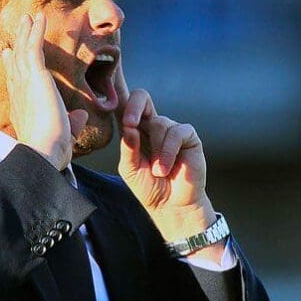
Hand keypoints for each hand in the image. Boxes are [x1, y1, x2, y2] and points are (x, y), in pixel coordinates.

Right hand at [1, 13, 88, 170]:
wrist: (43, 151)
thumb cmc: (51, 150)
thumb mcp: (64, 134)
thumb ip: (72, 123)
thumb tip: (82, 117)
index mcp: (22, 106)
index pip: (15, 80)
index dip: (12, 65)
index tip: (10, 53)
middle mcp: (20, 92)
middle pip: (17, 61)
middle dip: (19, 41)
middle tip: (21, 26)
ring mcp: (25, 83)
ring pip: (24, 51)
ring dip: (27, 32)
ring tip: (29, 16)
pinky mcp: (35, 77)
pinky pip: (33, 48)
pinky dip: (36, 32)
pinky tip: (40, 18)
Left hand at [114, 61, 221, 258]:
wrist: (170, 204)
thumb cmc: (148, 186)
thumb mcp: (130, 169)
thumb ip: (128, 148)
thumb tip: (129, 127)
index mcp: (133, 129)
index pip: (124, 104)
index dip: (118, 96)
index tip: (112, 106)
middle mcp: (151, 124)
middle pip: (141, 97)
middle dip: (134, 107)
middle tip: (129, 124)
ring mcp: (170, 129)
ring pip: (160, 123)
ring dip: (156, 150)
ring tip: (157, 171)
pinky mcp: (188, 136)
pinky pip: (177, 133)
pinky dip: (169, 151)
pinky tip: (165, 168)